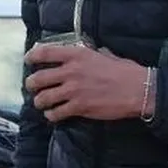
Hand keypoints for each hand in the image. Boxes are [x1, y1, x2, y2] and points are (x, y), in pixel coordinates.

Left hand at [26, 44, 147, 123]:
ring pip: (43, 98)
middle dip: (31, 84)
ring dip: (40, 102)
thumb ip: (93, 54)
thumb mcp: (106, 55)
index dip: (32, 57)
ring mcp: (73, 91)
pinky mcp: (79, 107)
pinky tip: (54, 115)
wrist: (138, 90)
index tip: (29, 60)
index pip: (44, 53)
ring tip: (42, 103)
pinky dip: (51, 115)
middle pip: (37, 78)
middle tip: (33, 87)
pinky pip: (55, 113)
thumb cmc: (125, 72)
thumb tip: (93, 51)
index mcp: (77, 55)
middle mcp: (71, 72)